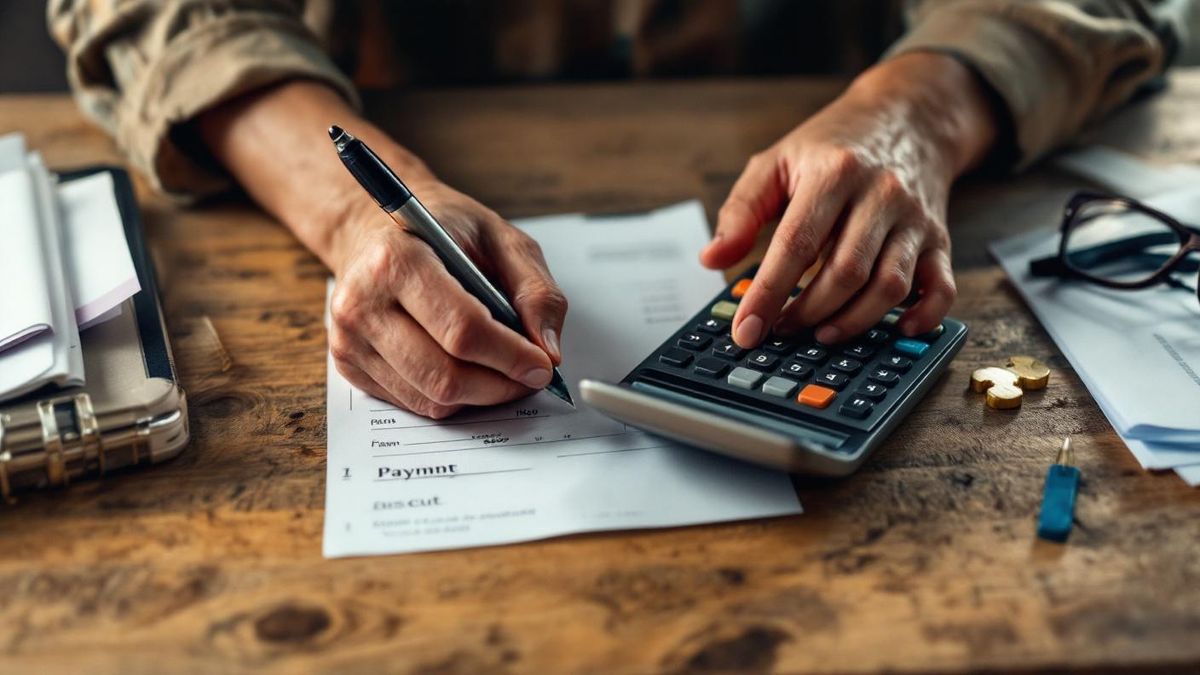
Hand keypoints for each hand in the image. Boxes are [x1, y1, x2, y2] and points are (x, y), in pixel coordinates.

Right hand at [197, 81, 565, 418]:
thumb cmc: (441, 229)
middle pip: (445, 375)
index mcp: (397, 260)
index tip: (543, 365)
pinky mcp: (349, 367)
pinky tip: (468, 370)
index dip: (511, 356)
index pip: (461, 331)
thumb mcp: (501, 236)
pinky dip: (454, 399)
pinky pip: (415, 405)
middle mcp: (363, 303)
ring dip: (481, 397)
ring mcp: (349, 340)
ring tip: (504, 372)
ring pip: (432, 400)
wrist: (375, 228)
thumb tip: (549, 349)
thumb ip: (535, 289)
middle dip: (501, 385)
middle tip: (532, 376)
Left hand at [701, 52, 994, 346]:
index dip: (768, 293)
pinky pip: (941, 286)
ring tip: (820, 334)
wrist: (906, 115)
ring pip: (889, 285)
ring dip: (852, 321)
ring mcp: (914, 217)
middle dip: (807, 312)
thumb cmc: (832, 146)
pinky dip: (925, 315)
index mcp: (833, 172)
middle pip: (845, 272)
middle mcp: (881, 193)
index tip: (746, 330)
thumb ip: (742, 210)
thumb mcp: (776, 162)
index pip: (796, 244)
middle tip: (780, 330)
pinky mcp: (938, 237)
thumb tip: (712, 260)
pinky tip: (898, 329)